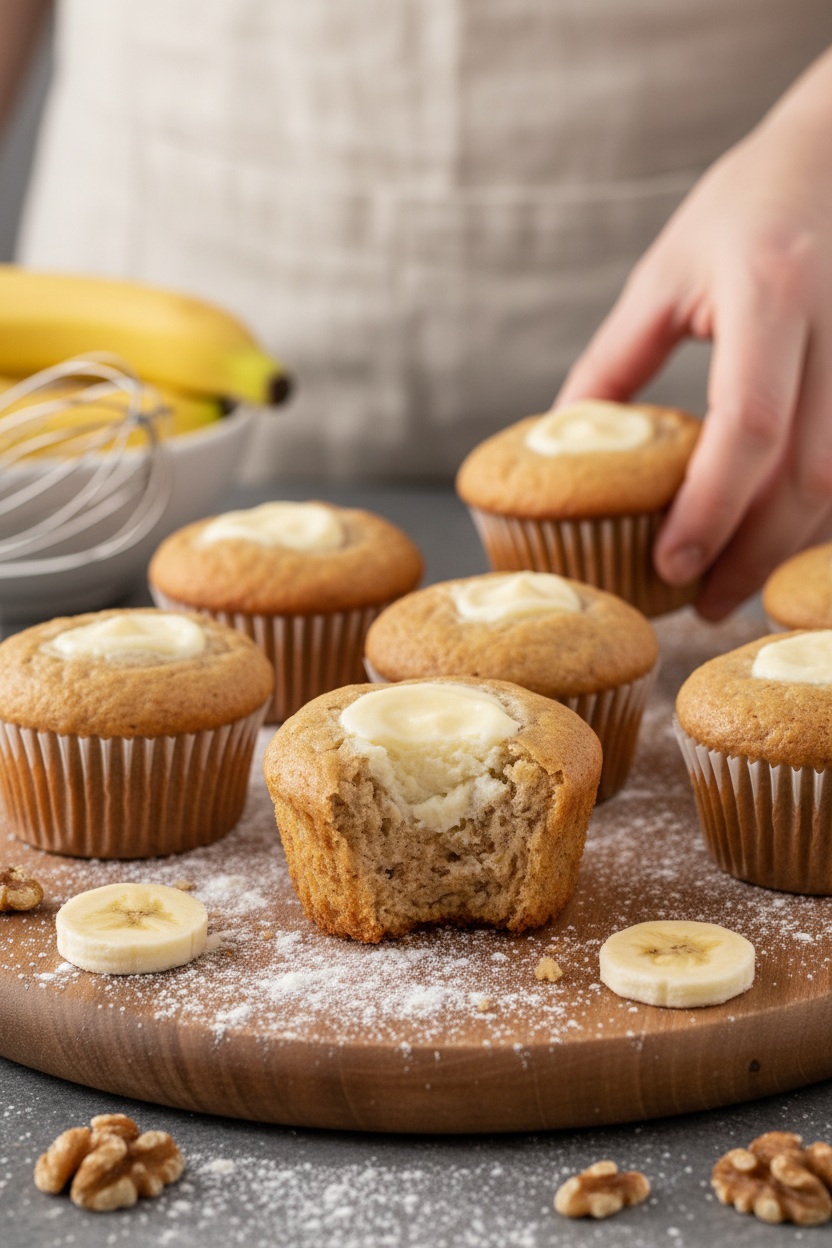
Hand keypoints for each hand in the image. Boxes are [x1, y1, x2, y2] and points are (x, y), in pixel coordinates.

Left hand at [556, 48, 831, 618]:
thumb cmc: (742, 206)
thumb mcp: (663, 275)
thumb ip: (615, 364)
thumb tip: (566, 442)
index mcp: (768, 293)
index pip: (749, 424)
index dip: (711, 507)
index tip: (670, 564)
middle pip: (809, 471)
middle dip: (755, 551)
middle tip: (704, 602)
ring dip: (792, 546)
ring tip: (737, 587)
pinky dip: (820, 513)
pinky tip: (780, 542)